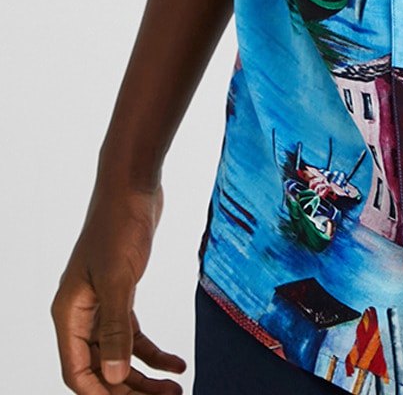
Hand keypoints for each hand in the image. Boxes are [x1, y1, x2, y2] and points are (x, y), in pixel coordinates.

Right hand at [51, 182, 186, 392]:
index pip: (77, 371)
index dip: (101, 394)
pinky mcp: (122, 294)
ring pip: (118, 354)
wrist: (133, 186)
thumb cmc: (118, 225)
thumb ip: (116, 329)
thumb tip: (114, 376)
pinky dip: (154, 351)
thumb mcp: (118, 279)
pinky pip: (134, 334)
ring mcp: (101, 305)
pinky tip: (177, 363)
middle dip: (129, 389)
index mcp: (68, 313)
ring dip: (144, 375)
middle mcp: (80, 314)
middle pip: (100, 368)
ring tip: (174, 390)